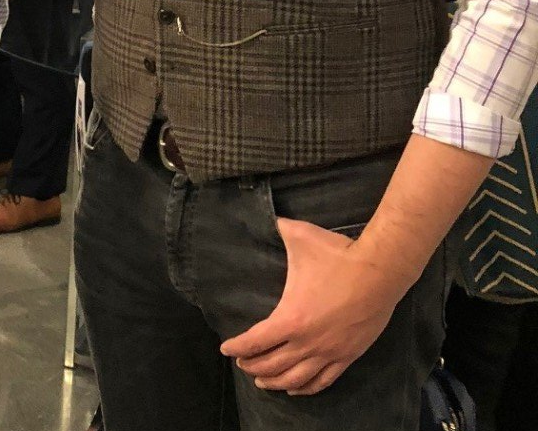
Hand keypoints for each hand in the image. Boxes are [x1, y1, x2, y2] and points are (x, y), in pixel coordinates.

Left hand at [220, 217, 400, 396]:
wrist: (381, 271)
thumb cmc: (338, 255)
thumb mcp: (300, 236)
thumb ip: (280, 228)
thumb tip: (270, 218)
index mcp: (291, 318)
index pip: (256, 341)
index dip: (238, 347)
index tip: (225, 349)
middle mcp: (308, 342)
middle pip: (273, 364)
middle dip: (253, 366)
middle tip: (242, 363)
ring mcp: (330, 352)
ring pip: (296, 378)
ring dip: (276, 382)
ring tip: (262, 382)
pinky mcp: (349, 356)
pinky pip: (324, 381)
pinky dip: (306, 388)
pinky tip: (296, 389)